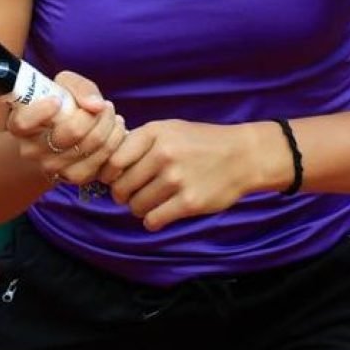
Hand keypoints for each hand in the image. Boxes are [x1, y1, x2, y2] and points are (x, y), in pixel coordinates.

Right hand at [6, 70, 126, 186]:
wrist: (64, 135)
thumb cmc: (63, 104)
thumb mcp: (65, 86)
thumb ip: (79, 88)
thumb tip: (96, 105)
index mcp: (20, 124)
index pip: (23, 122)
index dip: (41, 111)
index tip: (57, 100)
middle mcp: (32, 150)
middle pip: (72, 131)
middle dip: (96, 113)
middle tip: (103, 105)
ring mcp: (52, 167)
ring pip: (93, 143)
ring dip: (110, 123)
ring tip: (109, 114)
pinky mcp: (75, 177)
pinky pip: (104, 157)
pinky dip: (115, 139)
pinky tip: (113, 129)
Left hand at [99, 120, 270, 231]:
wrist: (244, 155)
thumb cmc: (202, 143)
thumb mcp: (171, 129)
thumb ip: (140, 142)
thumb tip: (105, 167)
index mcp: (156, 133)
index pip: (113, 160)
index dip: (110, 175)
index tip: (118, 178)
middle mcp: (164, 154)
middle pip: (121, 187)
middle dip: (123, 195)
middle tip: (135, 193)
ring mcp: (176, 179)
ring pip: (135, 206)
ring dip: (139, 208)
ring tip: (153, 201)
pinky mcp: (188, 202)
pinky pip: (153, 220)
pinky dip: (153, 220)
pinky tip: (163, 212)